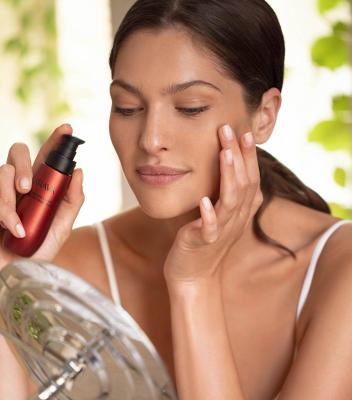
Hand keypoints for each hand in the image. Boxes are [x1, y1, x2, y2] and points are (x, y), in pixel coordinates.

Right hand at [0, 124, 84, 293]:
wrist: (19, 277)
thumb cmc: (39, 249)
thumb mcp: (63, 225)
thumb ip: (72, 200)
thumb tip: (79, 171)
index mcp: (37, 186)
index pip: (44, 157)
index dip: (54, 140)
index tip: (66, 128)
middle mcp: (16, 187)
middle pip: (16, 153)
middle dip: (24, 162)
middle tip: (30, 184)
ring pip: (2, 172)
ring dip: (13, 192)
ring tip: (23, 217)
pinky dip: (6, 216)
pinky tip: (16, 230)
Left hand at [163, 124, 263, 285]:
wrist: (192, 276)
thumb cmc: (201, 241)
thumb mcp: (216, 214)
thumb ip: (221, 194)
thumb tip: (218, 168)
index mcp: (239, 211)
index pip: (249, 178)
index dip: (248, 156)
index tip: (243, 132)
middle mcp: (235, 219)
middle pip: (244, 183)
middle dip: (238, 155)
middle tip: (230, 129)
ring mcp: (221, 231)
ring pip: (231, 202)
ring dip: (229, 177)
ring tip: (225, 154)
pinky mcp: (204, 243)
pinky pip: (210, 229)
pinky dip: (209, 215)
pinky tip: (204, 201)